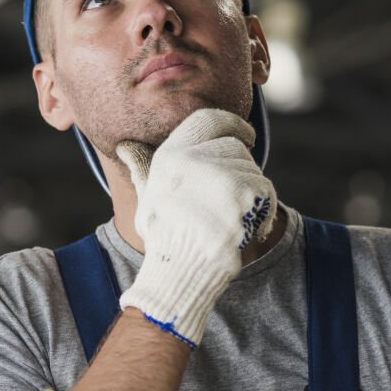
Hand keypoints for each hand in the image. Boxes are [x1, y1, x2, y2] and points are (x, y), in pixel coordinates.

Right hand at [117, 108, 276, 346]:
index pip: (208, 119)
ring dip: (251, 193)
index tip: (244, 134)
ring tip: (232, 218)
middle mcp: (195, 160)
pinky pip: (266, 190)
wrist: (182, 270)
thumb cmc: (164, 237)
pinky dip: (263, 210)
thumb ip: (141, 168)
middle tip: (230, 199)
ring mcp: (221, 175)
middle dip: (239, 169)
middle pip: (235, 147)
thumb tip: (125, 147)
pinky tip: (246, 228)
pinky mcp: (245, 193)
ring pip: (253, 170)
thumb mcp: (147, 198)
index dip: (231, 124)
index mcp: (170, 156)